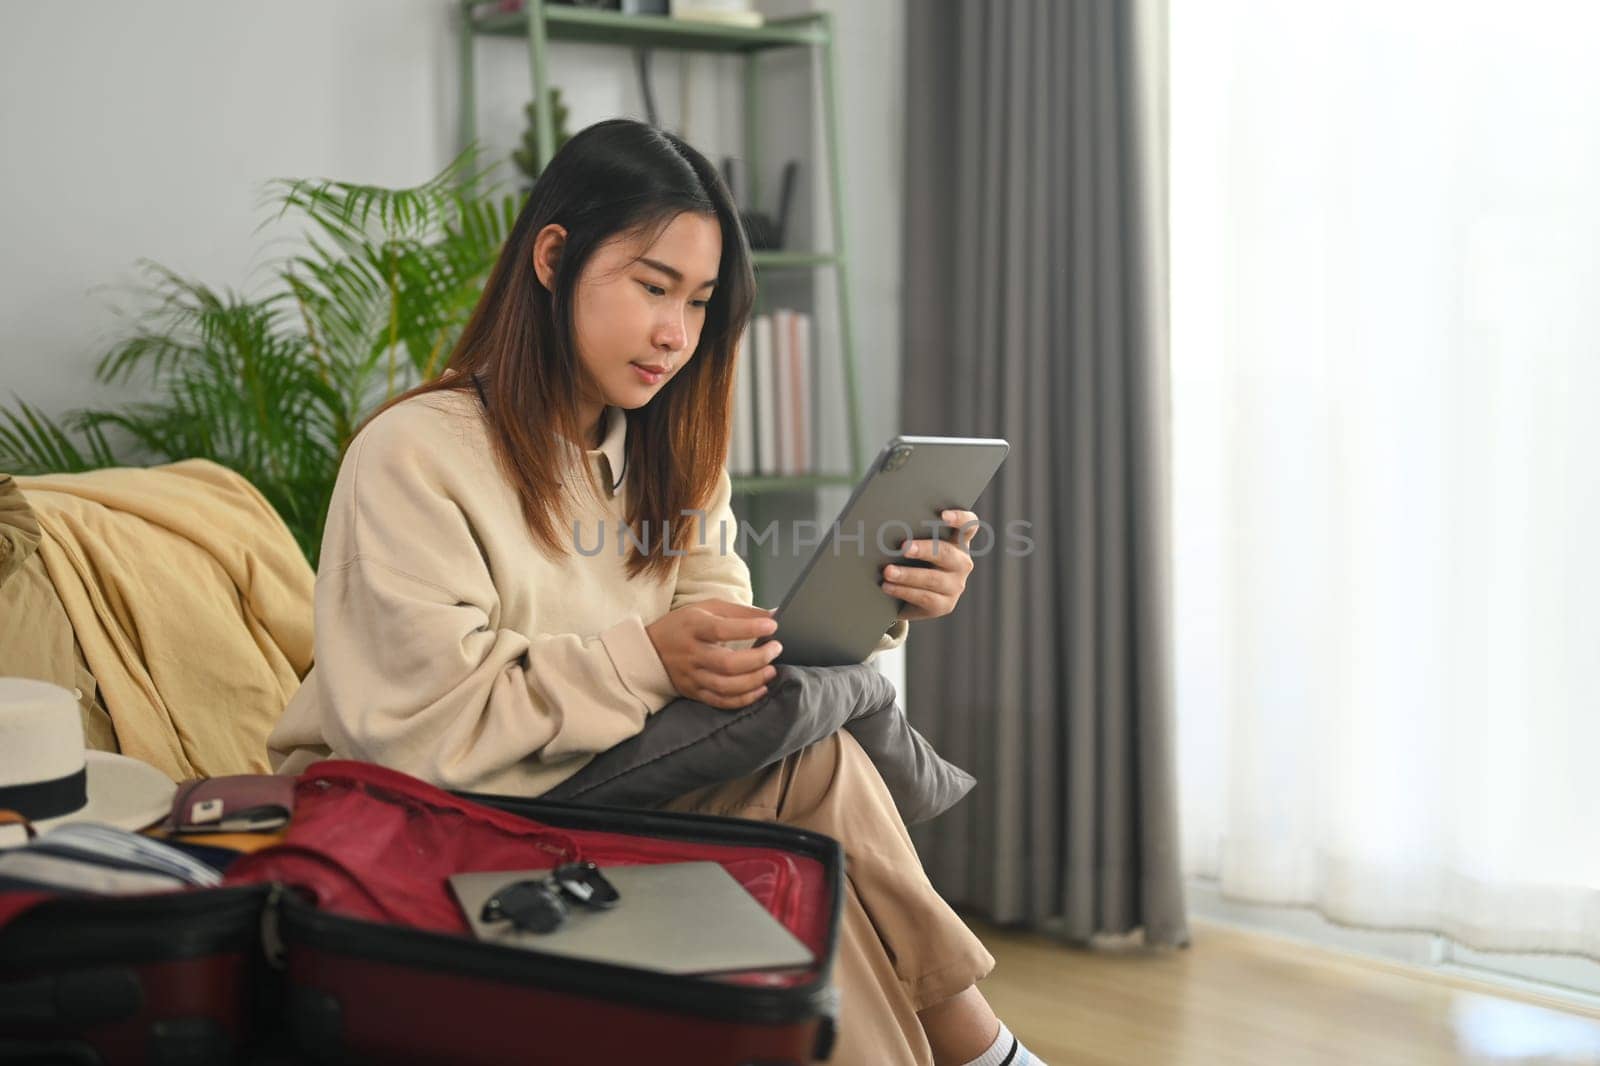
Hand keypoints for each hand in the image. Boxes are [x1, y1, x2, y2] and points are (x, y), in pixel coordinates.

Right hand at [645, 599, 782, 709]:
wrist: (650, 650)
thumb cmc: (685, 625)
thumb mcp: (708, 608)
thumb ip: (741, 612)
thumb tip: (774, 615)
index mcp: (693, 627)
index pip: (722, 629)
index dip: (749, 628)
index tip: (772, 626)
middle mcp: (691, 653)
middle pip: (727, 663)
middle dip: (757, 658)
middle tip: (776, 649)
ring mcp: (691, 676)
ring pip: (725, 686)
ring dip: (754, 681)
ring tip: (771, 671)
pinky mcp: (693, 692)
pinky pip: (720, 701)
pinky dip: (743, 699)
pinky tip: (760, 689)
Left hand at [880, 509, 979, 621]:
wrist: (906, 597)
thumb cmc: (909, 562)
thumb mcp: (913, 548)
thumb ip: (910, 535)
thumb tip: (887, 529)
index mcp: (957, 542)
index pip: (968, 525)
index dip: (960, 518)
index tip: (943, 515)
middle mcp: (961, 562)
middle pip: (946, 552)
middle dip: (924, 549)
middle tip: (904, 547)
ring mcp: (956, 585)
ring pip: (933, 578)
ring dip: (907, 574)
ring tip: (887, 571)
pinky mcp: (945, 605)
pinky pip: (924, 597)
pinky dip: (903, 591)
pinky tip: (887, 586)